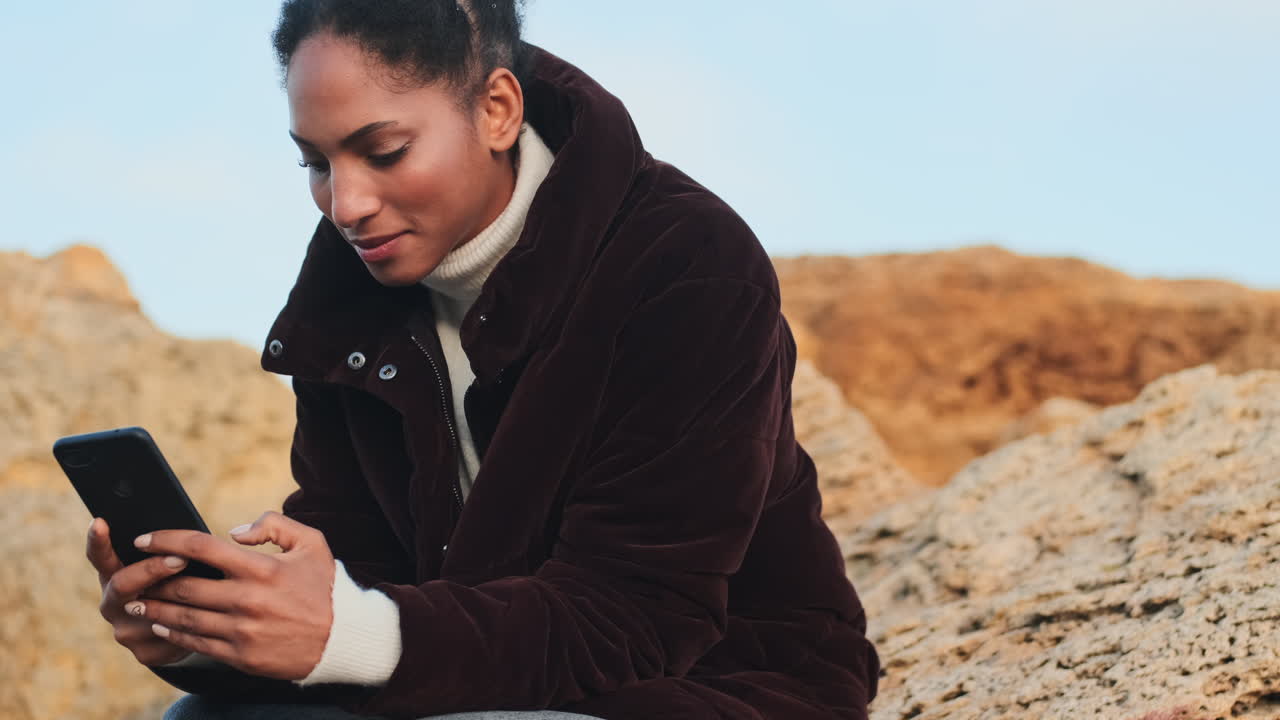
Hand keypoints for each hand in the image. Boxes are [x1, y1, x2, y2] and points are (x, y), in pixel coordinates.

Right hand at [87, 517, 192, 666]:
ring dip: (178, 599)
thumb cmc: (178, 579)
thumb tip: (182, 538)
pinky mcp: (145, 653)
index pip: (100, 557)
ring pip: (151, 613)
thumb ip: (167, 548)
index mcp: (113, 575)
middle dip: (152, 569)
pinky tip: (210, 616)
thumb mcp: (167, 562)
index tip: (99, 522)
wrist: (186, 626)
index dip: (97, 541)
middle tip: (181, 558)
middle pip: (123, 584)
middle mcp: (112, 603)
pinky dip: (190, 622)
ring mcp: (125, 631)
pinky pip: (170, 635)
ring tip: (207, 587)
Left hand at [128, 511, 336, 680]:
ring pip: (184, 617)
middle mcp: (248, 599)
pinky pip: (197, 643)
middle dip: (152, 578)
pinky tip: (161, 625)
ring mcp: (242, 630)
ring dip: (155, 608)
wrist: (343, 638)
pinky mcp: (241, 655)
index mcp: (261, 568)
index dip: (165, 540)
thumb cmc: (325, 586)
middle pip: (184, 585)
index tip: (143, 538)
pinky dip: (173, 633)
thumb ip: (274, 525)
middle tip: (133, 573)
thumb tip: (234, 532)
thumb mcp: (312, 543)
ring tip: (135, 602)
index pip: (201, 547)